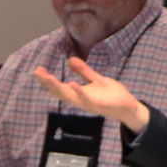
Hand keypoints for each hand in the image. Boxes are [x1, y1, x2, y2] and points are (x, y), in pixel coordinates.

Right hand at [32, 58, 149, 131]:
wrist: (128, 107)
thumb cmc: (112, 95)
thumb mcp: (96, 79)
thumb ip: (84, 71)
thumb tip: (70, 60)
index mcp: (78, 93)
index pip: (59, 87)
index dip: (47, 80)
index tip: (37, 70)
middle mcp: (80, 100)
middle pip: (59, 92)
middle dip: (48, 83)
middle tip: (37, 72)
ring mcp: (88, 104)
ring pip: (69, 96)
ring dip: (58, 88)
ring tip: (48, 78)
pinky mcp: (98, 105)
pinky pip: (86, 99)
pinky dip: (78, 92)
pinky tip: (71, 83)